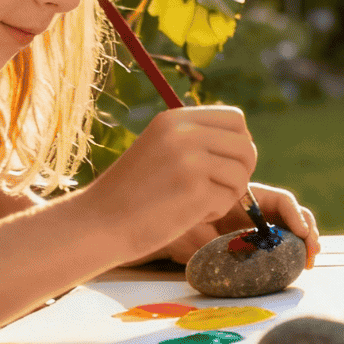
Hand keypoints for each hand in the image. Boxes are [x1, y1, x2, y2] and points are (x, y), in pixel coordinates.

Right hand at [82, 105, 257, 263]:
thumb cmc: (132, 194)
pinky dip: (216, 211)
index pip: (235, 119)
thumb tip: (246, 144)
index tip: (225, 163)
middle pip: (246, 146)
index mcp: (174, 119)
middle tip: (219, 189)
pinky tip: (189, 215)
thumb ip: (196, 140)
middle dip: (241, 171)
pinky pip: (230, 198)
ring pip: (241, 173)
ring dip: (228, 194)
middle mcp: (184, 133)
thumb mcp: (160, 149)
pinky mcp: (195, 189)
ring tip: (198, 203)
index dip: (239, 143)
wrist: (97, 224)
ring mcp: (190, 160)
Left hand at [151, 183, 321, 266]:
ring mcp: (259, 227)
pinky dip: (292, 256)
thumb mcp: (193, 227)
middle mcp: (257, 211)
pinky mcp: (258, 244)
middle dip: (308, 231)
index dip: (295, 215)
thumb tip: (230, 245)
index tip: (302, 233)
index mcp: (245, 198)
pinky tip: (299, 266)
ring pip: (291, 231)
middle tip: (313, 251)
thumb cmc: (178, 225)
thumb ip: (212, 234)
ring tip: (310, 261)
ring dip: (306, 244)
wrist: (168, 235)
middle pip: (293, 215)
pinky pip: (280, 247)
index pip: (280, 200)